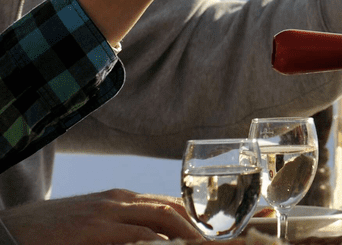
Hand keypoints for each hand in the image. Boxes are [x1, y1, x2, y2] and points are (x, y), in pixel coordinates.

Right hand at [0, 189, 200, 244]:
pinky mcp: (93, 227)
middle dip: (202, 224)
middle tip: (223, 239)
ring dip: (189, 232)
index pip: (171, 204)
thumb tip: (154, 242)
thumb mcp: (93, 227)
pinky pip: (136, 234)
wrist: (11, 228)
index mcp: (123, 198)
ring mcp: (107, 210)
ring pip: (162, 215)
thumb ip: (122, 231)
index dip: (198, 218)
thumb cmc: (53, 232)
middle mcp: (120, 199)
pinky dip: (159, 242)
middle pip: (174, 207)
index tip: (219, 233)